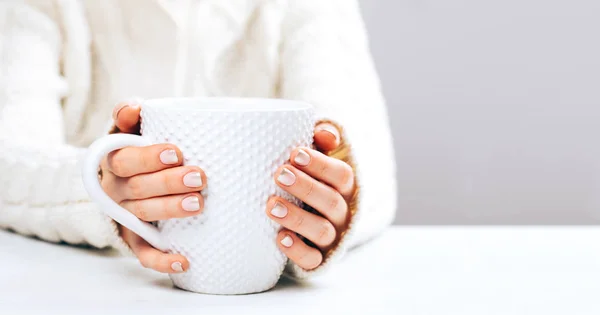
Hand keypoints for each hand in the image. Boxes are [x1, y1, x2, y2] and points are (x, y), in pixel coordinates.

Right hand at [101, 101, 206, 273]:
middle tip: (200, 177)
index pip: (125, 160)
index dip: (149, 157)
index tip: (176, 152)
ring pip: (143, 216)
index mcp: (114, 162)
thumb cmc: (134, 150)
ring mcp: (125, 216)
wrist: (119, 180)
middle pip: (138, 189)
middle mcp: (116, 191)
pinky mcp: (135, 238)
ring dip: (171, 210)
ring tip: (200, 204)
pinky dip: (162, 260)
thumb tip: (135, 106)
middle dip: (170, 183)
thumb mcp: (126, 131)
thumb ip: (128, 116)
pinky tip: (185, 261)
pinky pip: (144, 253)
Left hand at [267, 123, 354, 269]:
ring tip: (271, 206)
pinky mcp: (318, 259)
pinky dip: (297, 250)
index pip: (343, 175)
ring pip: (323, 231)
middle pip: (332, 201)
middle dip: (305, 187)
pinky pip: (312, 259)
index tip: (294, 154)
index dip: (321, 165)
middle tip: (279, 174)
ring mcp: (332, 237)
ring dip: (297, 218)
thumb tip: (325, 134)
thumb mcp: (316, 158)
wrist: (304, 222)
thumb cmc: (308, 180)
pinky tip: (280, 238)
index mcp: (344, 188)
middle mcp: (342, 213)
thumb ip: (322, 140)